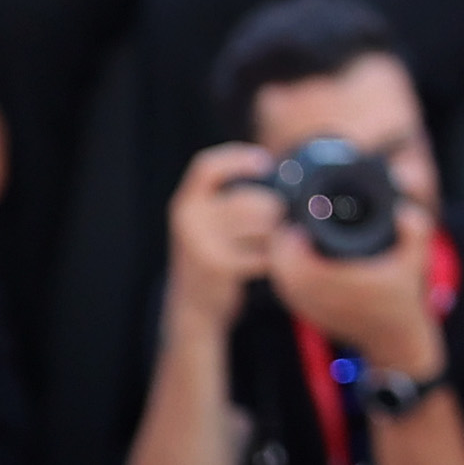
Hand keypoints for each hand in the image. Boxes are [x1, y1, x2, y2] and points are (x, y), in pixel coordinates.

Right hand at [165, 141, 291, 328]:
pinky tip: (271, 262)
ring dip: (275, 235)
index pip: (206, 167)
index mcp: (185, 204)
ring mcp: (202, 246)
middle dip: (272, 209)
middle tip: (279, 220)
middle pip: (248, 200)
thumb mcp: (205, 222)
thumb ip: (227, 198)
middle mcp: (189, 221)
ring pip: (260, 226)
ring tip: (272, 242)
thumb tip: (278, 171)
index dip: (236, 158)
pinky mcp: (220, 268)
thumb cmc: (210, 255)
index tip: (264, 162)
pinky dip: (274, 257)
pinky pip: (264, 253)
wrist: (191, 306)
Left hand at [268, 195, 450, 375]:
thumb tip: (404, 211)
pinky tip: (295, 260)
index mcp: (342, 284)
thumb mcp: (416, 264)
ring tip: (293, 236)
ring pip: (280, 279)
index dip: (291, 235)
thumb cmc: (404, 301)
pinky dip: (285, 274)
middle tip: (293, 221)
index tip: (299, 217)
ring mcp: (313, 310)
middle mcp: (322, 298)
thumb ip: (416, 233)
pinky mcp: (311, 316)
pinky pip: (286, 291)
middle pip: (282, 266)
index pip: (298, 259)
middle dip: (283, 242)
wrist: (395, 342)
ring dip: (282, 258)